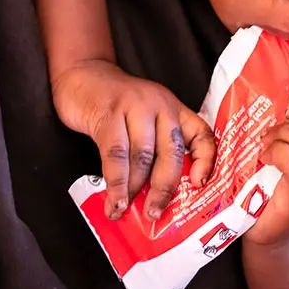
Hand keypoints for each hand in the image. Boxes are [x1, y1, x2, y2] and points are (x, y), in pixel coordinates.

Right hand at [52, 60, 214, 219]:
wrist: (82, 75)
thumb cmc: (115, 105)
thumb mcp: (144, 119)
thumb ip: (153, 148)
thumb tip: (154, 196)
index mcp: (174, 109)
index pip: (201, 135)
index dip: (206, 161)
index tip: (199, 185)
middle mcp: (160, 105)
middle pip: (171, 152)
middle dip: (164, 188)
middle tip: (155, 213)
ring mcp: (135, 107)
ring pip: (142, 156)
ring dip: (134, 189)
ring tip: (125, 210)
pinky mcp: (109, 114)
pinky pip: (116, 154)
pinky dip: (115, 182)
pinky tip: (113, 199)